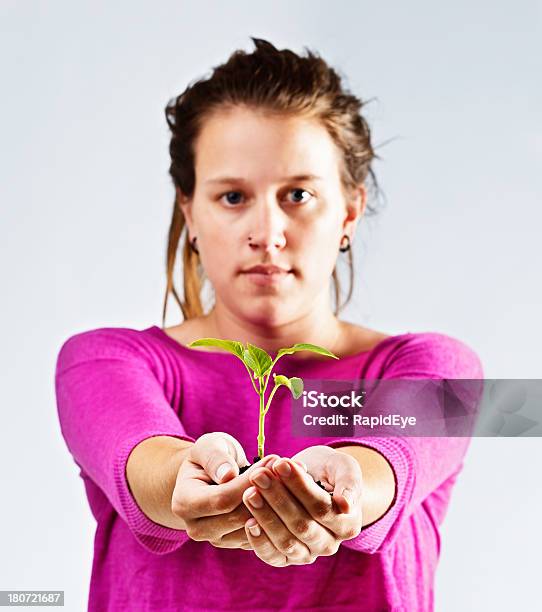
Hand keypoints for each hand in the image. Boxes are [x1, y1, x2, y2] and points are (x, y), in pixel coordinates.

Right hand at [171, 431, 278, 549]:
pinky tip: (286, 492)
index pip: (223, 499)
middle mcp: (197, 528)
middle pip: (239, 518)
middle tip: (285, 468)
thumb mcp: (208, 446)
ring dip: (274, 504)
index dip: (249, 482)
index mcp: (184, 503)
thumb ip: (215, 457)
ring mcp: (217, 540)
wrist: (210, 476)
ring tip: (289, 477)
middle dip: (266, 493)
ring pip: (253, 529)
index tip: (272, 459)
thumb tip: (228, 475)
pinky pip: (261, 534)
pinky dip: (275, 514)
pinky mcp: (236, 543)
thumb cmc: (210, 456)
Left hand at [242, 446, 362, 565]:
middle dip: (277, 498)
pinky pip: (273, 556)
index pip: (321, 507)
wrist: (315, 480)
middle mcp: (329, 544)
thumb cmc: (329, 470)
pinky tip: (248, 521)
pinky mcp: (286, 558)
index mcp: (347, 524)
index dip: (299, 486)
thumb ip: (349, 483)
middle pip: (302, 525)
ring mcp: (308, 554)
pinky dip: (259, 542)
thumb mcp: (343, 467)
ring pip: (286, 542)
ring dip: (265, 516)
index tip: (280, 463)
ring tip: (250, 492)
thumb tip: (345, 504)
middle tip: (258, 475)